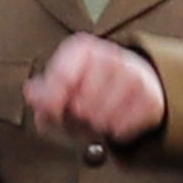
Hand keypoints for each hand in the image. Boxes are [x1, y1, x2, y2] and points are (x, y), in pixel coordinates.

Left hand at [24, 32, 170, 146]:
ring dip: (94, 128)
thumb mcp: (62, 83)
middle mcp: (110, 56)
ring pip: (102, 120)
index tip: (50, 114)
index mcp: (83, 48)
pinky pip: (122, 130)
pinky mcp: (150, 98)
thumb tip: (32, 95)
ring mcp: (134, 76)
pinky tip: (113, 122)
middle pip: (81, 106)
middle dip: (75, 119)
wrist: (136, 79)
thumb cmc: (90, 82)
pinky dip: (114, 133)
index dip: (52, 103)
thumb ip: (43, 92)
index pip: (62, 78)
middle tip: (77, 116)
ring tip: (95, 119)